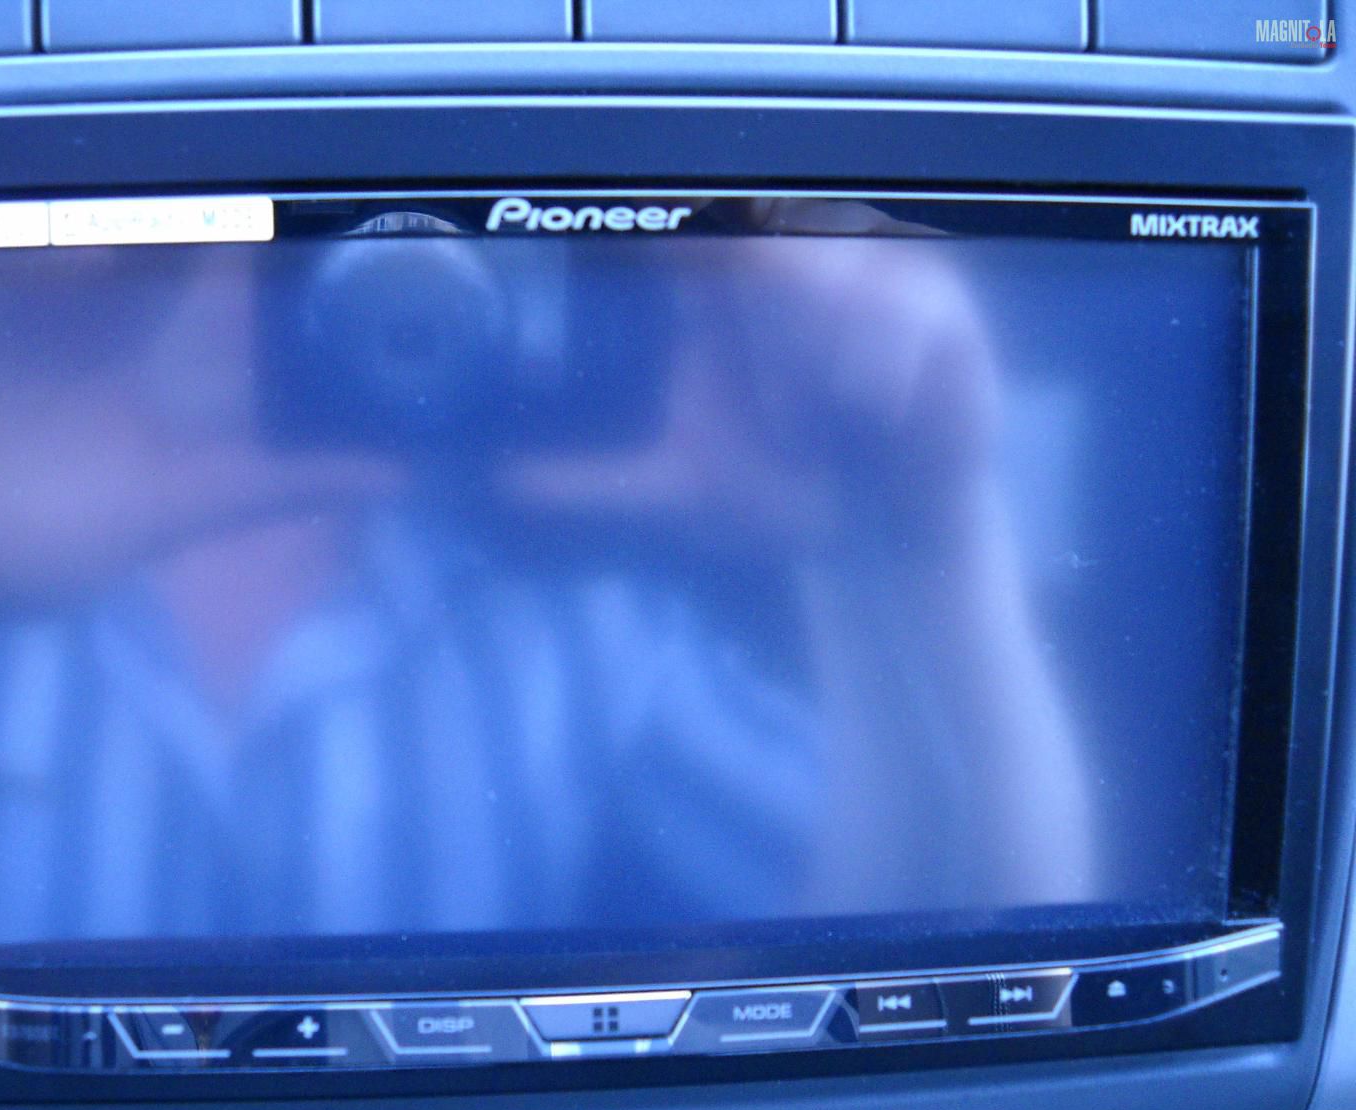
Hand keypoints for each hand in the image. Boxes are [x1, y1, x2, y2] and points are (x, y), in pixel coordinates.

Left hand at [500, 230, 999, 557]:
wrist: (872, 546)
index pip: (700, 230)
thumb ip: (592, 485)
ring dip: (828, 333)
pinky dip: (888, 358)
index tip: (677, 259)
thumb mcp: (679, 493)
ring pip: (845, 269)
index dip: (687, 228)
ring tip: (818, 414)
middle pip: (776, 236)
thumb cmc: (777, 501)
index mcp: (730, 299)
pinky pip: (919, 312)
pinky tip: (870, 410)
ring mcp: (876, 292)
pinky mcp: (942, 323)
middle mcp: (801, 279)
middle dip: (769, 295)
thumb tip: (503, 484)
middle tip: (765, 389)